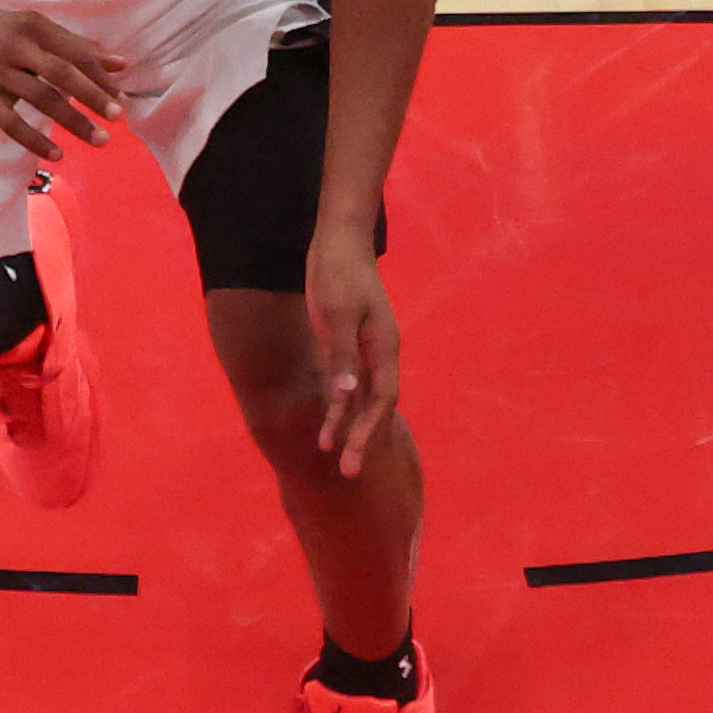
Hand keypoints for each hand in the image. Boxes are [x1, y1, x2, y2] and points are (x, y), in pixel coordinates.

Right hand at [0, 0, 138, 154]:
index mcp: (35, 29)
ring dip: (73, 120)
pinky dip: (35, 140)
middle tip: (118, 116)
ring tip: (99, 139)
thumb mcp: (36, 28)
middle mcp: (17, 49)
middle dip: (92, 95)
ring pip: (41, 99)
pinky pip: (11, 123)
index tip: (123, 94)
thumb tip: (120, 65)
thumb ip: (76, 46)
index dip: (100, 73)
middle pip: (61, 73)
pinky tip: (57, 154)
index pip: (74, 52)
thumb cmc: (1, 31)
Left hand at [290, 231, 403, 478]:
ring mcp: (365, 348)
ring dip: (348, 424)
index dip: (369, 429)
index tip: (352, 454)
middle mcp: (379, 353)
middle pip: (375, 404)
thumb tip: (346, 396)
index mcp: (384, 346)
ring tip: (329, 452)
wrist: (337, 240)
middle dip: (362, 438)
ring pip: (361, 396)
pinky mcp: (348, 341)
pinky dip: (340, 404)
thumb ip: (343, 355)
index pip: (382, 398)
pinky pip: (349, 382)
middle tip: (348, 473)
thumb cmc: (339, 272)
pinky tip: (328, 420)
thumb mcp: (338, 312)